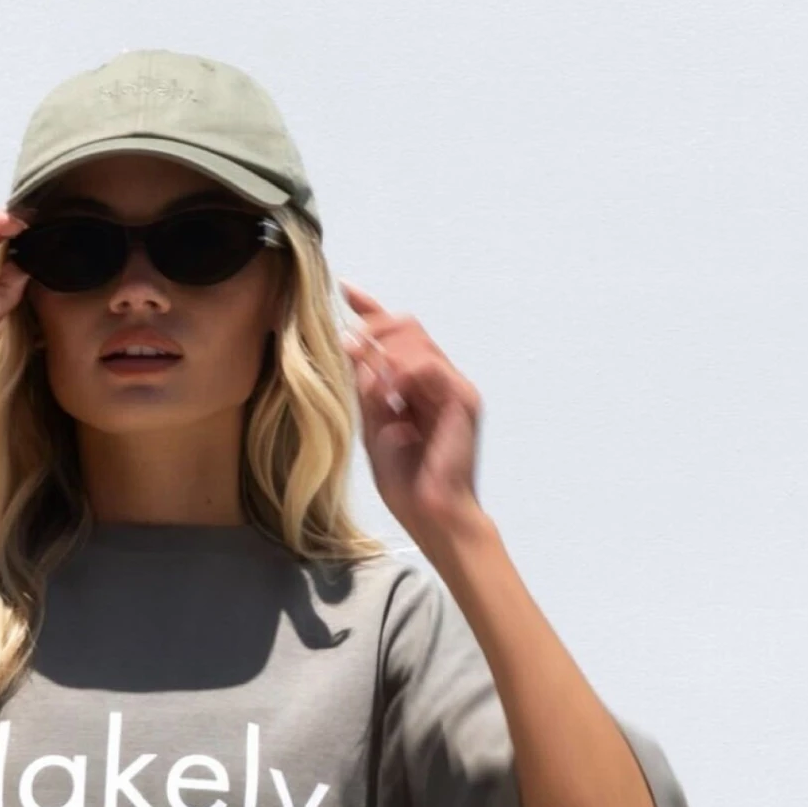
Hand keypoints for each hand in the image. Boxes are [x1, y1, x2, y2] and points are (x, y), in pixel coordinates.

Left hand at [338, 280, 484, 546]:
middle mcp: (438, 379)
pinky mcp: (463, 399)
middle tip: (346, 347)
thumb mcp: (374, 429)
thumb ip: (367, 392)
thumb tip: (352, 352)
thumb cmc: (407, 483)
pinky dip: (403, 371)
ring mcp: (453, 387)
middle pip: (406, 326)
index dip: (371, 309)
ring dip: (383, 353)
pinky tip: (389, 392)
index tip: (344, 288)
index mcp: (416, 385)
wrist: (433, 517)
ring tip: (367, 385)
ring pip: (416, 340)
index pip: (396, 334)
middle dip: (372, 328)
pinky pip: (430, 366)